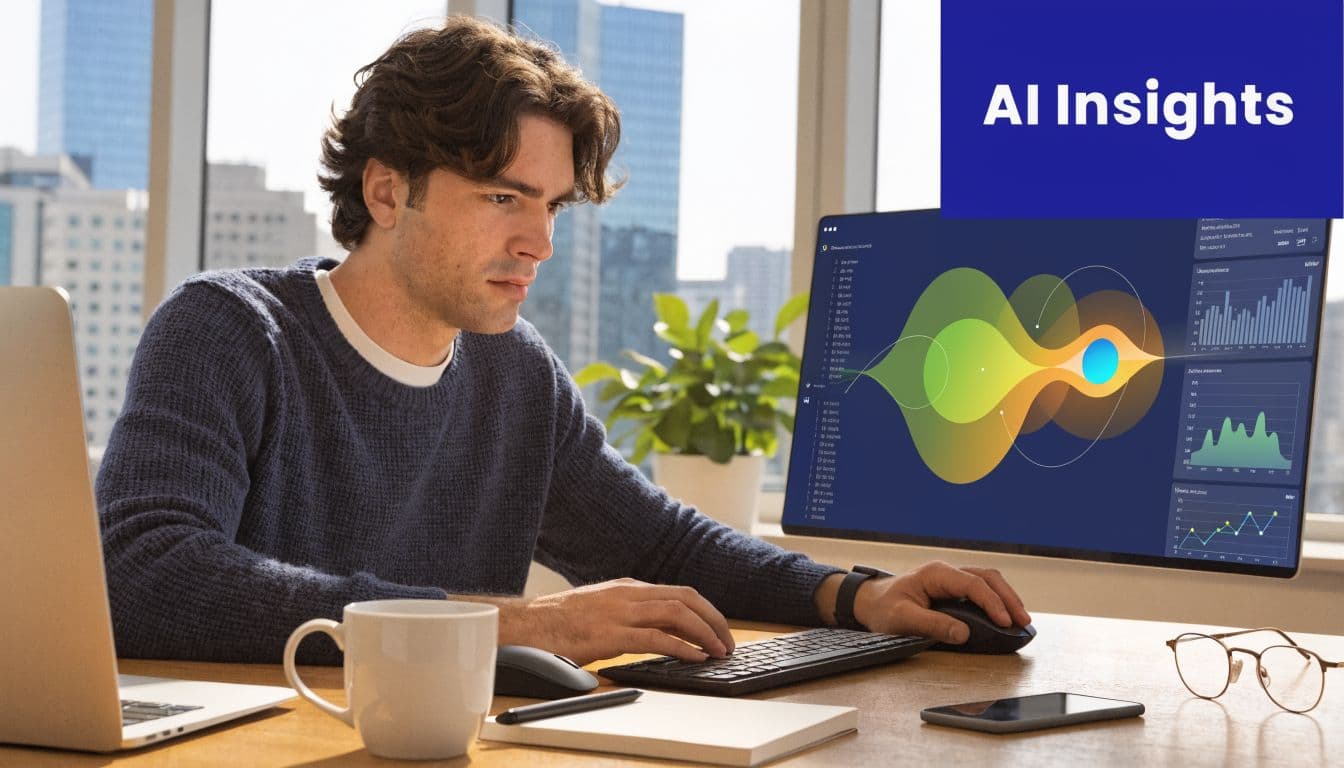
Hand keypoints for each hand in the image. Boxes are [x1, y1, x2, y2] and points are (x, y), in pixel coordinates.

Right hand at [501, 578, 735, 665]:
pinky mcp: (610, 634)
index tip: (719, 629)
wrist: (528, 626)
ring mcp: (620, 612)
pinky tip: (695, 658)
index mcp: (628, 587)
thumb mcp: (602, 607)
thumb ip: (630, 613)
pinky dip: (682, 647)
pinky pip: (656, 638)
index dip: (706, 610)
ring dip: (705, 633)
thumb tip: (661, 630)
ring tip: (719, 652)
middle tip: (728, 642)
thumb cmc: (561, 622)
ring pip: (677, 614)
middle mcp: (628, 594)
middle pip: (686, 599)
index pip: (680, 592)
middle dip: (714, 620)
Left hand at [848, 561, 1031, 643]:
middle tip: (1023, 621)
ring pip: (988, 582)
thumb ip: (932, 625)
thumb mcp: (903, 619)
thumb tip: (963, 633)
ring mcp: (952, 580)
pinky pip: (982, 591)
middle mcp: (947, 573)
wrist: (871, 603)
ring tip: (1021, 620)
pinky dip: (997, 602)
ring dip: (1006, 599)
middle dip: (1008, 599)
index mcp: (936, 574)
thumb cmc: (883, 608)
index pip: (972, 584)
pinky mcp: (954, 591)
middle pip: (987, 578)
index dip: (992, 602)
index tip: (1004, 622)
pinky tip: (1006, 617)